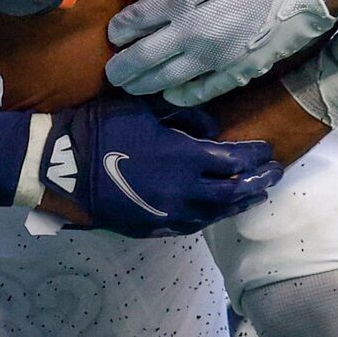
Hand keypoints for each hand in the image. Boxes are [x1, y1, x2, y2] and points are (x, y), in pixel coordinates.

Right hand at [19, 97, 278, 236]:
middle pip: (234, 191)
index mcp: (186, 158)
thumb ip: (184, 115)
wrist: (62, 166)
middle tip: (275, 174)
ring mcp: (169, 214)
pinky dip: (212, 216)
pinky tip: (218, 211)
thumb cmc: (102, 128)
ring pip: (216, 214)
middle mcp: (185, 191)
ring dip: (239, 203)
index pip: (235, 160)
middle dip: (259, 181)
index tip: (268, 149)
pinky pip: (192, 225)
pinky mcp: (153, 228)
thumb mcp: (145, 107)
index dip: (256, 155)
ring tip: (255, 195)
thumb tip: (210, 128)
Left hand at [106, 0, 337, 107]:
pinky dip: (178, 96)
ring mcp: (215, 58)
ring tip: (131, 87)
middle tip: (111, 72)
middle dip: (122, 67)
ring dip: (143, 86)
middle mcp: (195, 32)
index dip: (119, 29)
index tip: (113, 34)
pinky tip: (168, 93)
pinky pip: (198, 93)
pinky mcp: (236, 74)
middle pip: (143, 57)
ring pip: (165, 81)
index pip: (137, 19)